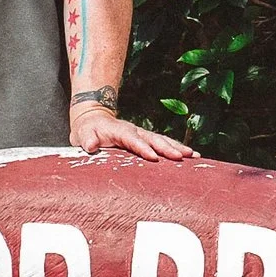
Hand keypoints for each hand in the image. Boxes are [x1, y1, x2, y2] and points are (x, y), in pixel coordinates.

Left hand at [70, 103, 194, 159]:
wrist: (94, 119)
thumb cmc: (88, 130)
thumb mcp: (82, 133)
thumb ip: (86, 139)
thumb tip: (91, 145)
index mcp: (120, 131)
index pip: (132, 139)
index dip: (143, 148)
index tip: (153, 157)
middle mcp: (135, 131)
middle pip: (153, 139)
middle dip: (167, 148)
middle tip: (180, 157)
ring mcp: (142, 134)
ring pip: (162, 140)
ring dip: (177, 147)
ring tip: (192, 156)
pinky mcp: (147, 139)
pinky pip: (164, 143)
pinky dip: (177, 148)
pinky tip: (191, 156)